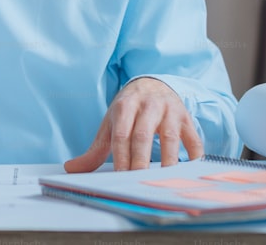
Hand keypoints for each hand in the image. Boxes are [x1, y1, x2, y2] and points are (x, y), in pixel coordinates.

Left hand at [64, 77, 202, 172]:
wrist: (152, 84)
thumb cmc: (129, 109)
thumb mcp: (110, 124)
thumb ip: (95, 149)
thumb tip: (71, 168)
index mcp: (126, 106)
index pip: (121, 135)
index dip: (121, 157)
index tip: (119, 178)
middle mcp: (149, 105)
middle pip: (143, 136)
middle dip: (140, 161)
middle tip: (138, 182)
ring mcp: (170, 111)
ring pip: (171, 137)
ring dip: (168, 161)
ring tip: (163, 181)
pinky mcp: (187, 118)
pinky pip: (193, 139)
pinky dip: (194, 156)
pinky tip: (188, 171)